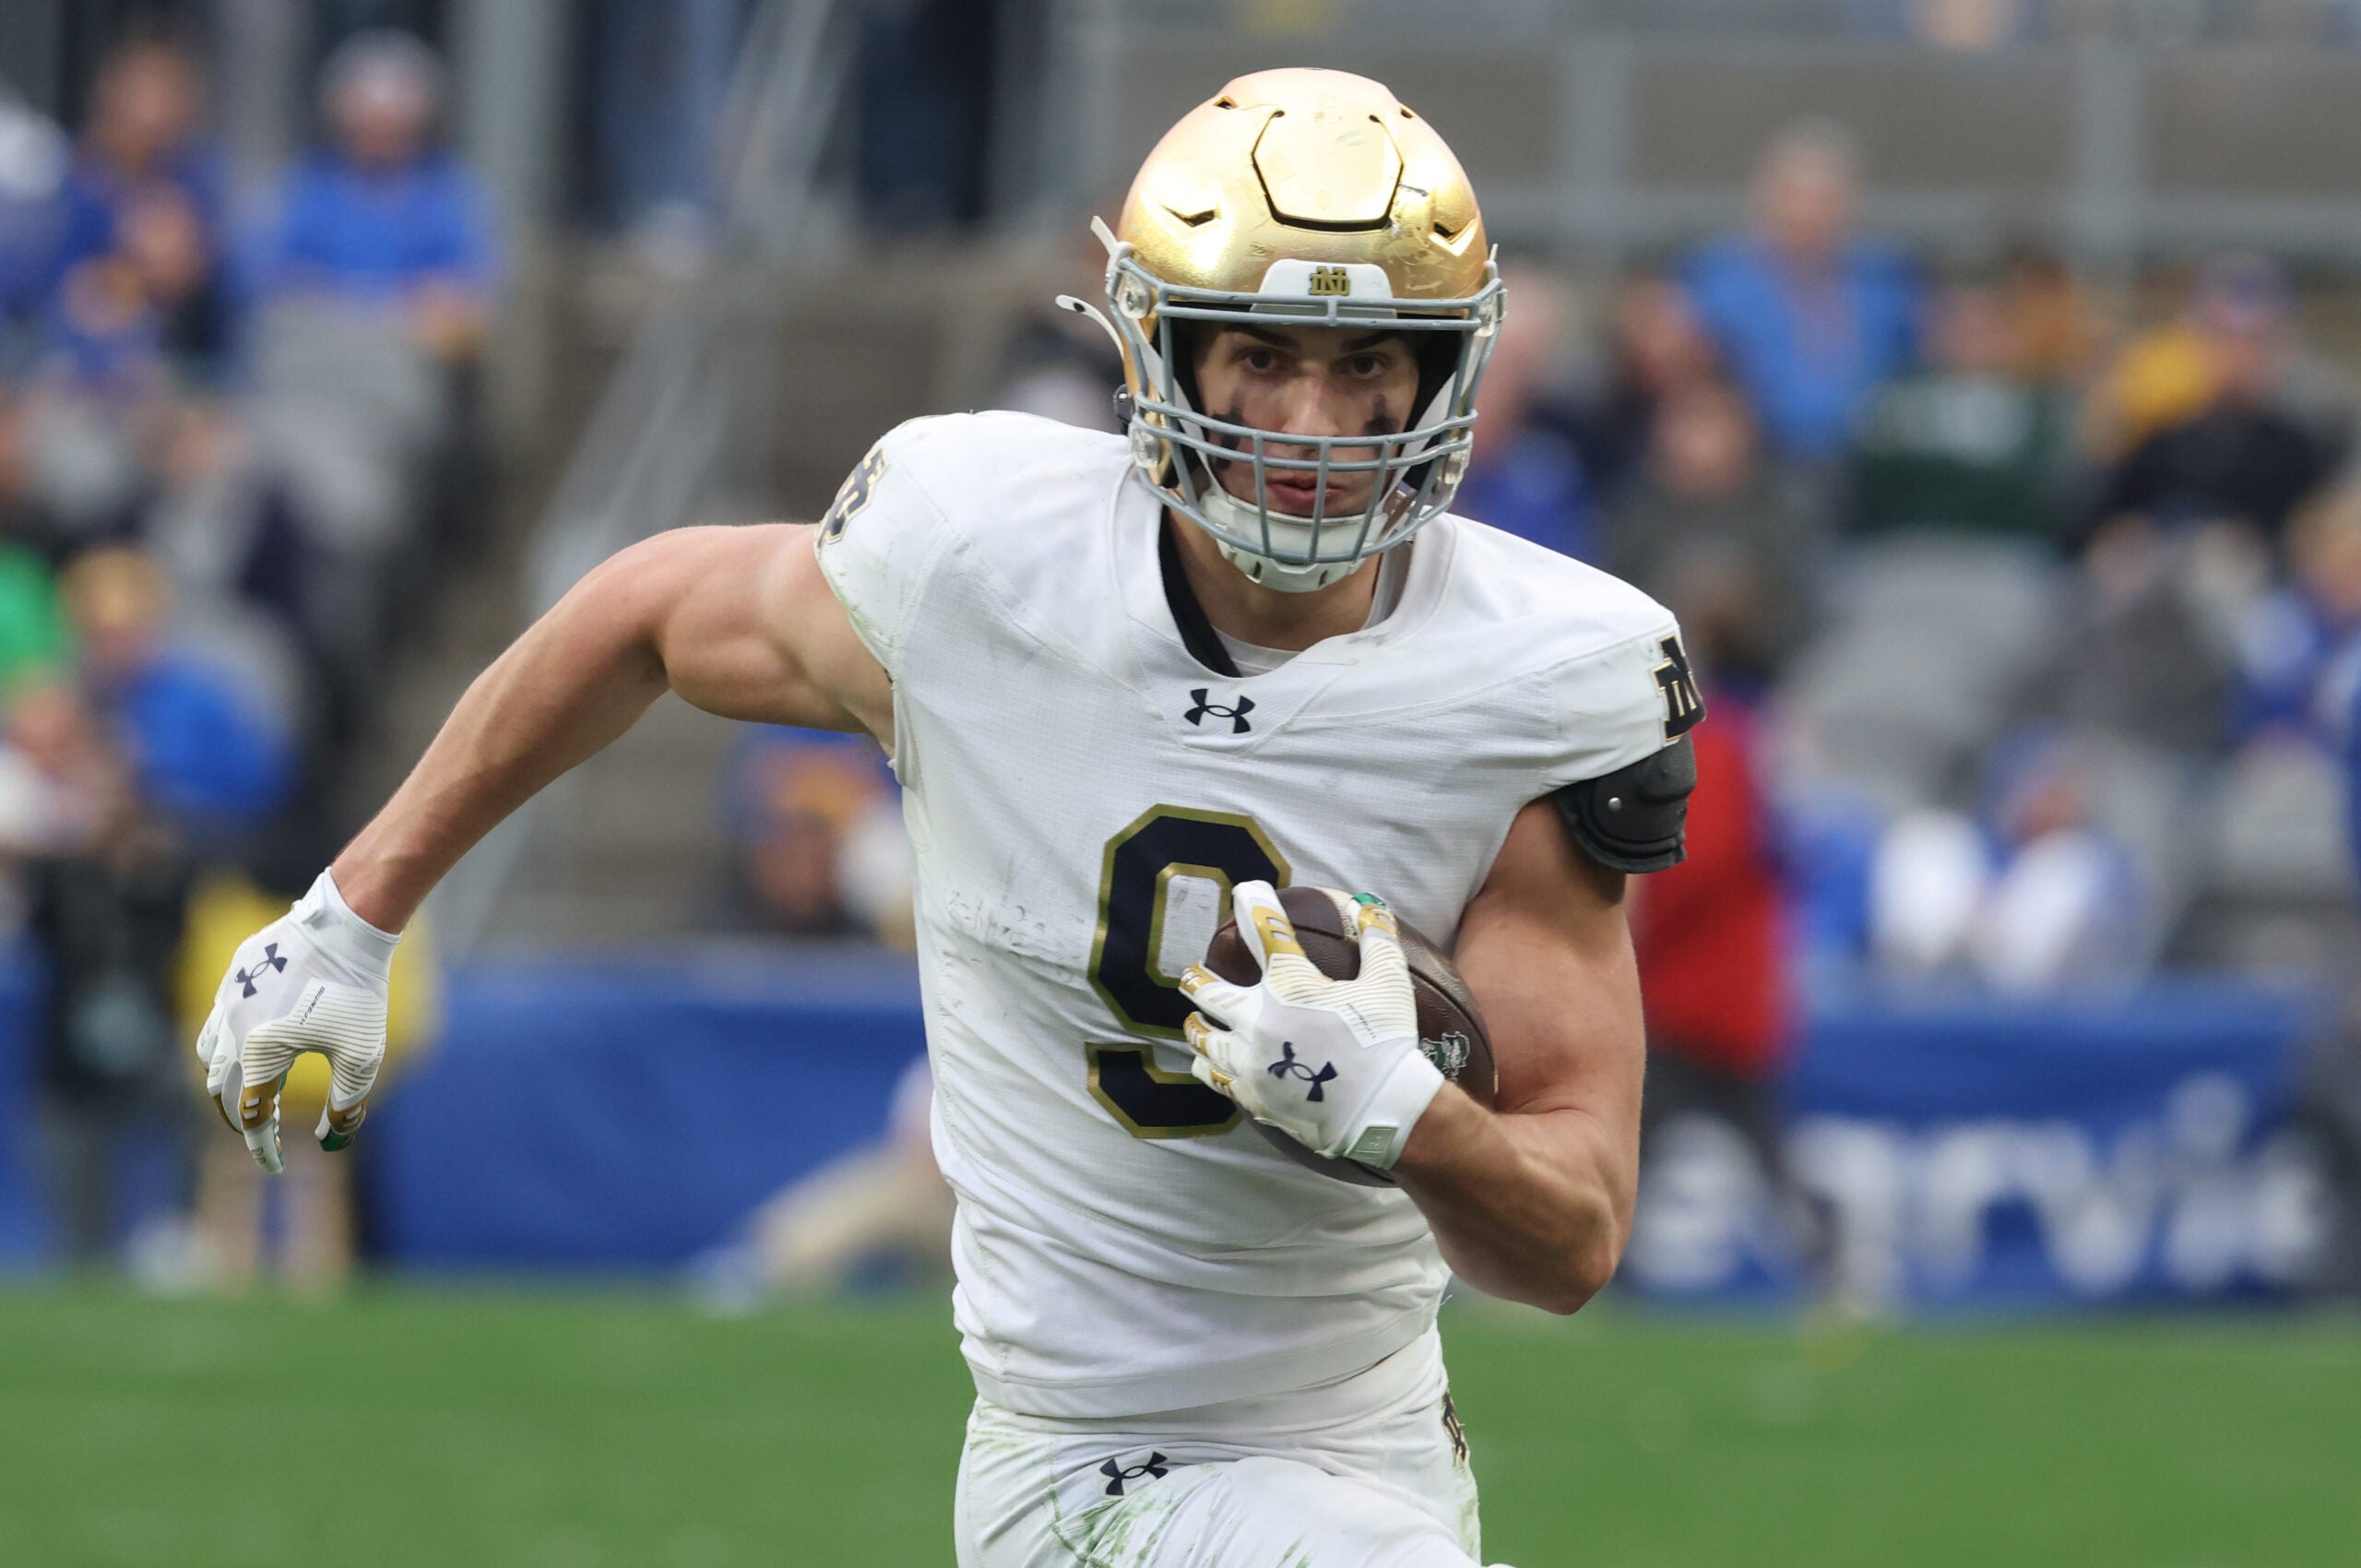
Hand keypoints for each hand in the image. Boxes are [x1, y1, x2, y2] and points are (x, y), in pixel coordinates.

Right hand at [193, 870, 399, 1172]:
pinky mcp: (235, 972)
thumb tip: (332, 1140)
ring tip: (248, 1090)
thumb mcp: (363, 1056)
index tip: (276, 1168)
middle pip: (217, 1087)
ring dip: (222, 1078)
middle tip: (259, 1132)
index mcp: (258, 1052)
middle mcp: (231, 1025)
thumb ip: (346, 1104)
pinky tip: (255, 1039)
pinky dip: (229, 1038)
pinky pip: (219, 1013)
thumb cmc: (359, 992)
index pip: (252, 1116)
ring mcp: (227, 995)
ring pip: (207, 1049)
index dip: (263, 1148)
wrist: (348, 924)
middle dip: (236, 1116)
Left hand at [1180, 882, 1444, 1168]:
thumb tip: (1367, 905)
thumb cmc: (1386, 1042)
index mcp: (1290, 985)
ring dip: (1196, 1024)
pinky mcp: (1252, 1096)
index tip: (1245, 893)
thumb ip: (1378, 938)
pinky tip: (1208, 1064)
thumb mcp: (1389, 982)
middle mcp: (1258, 1019)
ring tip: (1195, 1020)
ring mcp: (1250, 1061)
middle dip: (1196, 978)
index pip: (1266, 930)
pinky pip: (1215, 1078)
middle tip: (1193, 973)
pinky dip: (1208, 1066)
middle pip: (1207, 990)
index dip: (1254, 904)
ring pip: (1202, 1037)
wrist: (1382, 1110)